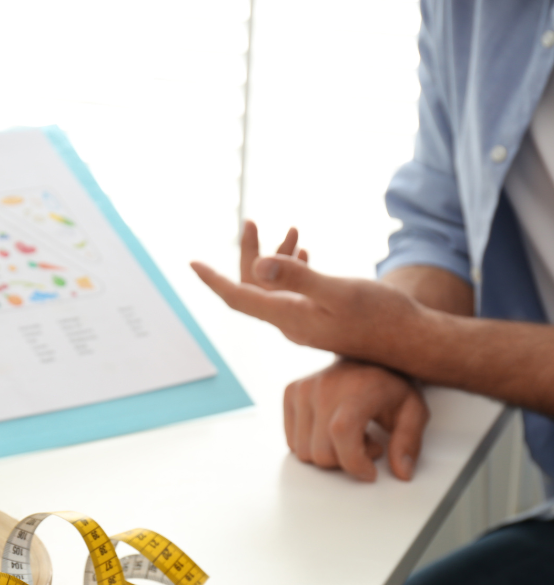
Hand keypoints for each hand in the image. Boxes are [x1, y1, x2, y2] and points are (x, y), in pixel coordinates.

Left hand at [190, 221, 420, 362]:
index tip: (192, 263)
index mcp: (288, 317)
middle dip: (247, 254)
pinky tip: (304, 251)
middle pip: (253, 287)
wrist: (412, 341)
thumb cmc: (381, 317)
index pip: (238, 296)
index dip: (213, 280)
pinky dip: (294, 268)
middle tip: (249, 222)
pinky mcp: (323, 318)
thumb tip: (260, 265)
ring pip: (276, 287)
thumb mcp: (338, 291)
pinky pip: (295, 292)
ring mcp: (306, 321)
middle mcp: (291, 322)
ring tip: (290, 230)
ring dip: (276, 257)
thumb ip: (299, 278)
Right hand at [285, 359, 428, 481]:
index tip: (370, 472)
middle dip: (345, 461)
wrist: (366, 355)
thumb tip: (402, 472)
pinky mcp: (290, 393)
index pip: (342, 433)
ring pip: (304, 451)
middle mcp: (324, 387)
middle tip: (367, 444)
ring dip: (328, 453)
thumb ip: (409, 442)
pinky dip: (312, 444)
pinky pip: (292, 441)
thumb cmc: (390, 385)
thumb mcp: (413, 411)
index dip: (354, 462)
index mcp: (357, 389)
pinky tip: (330, 430)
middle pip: (321, 452)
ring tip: (349, 435)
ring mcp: (303, 389)